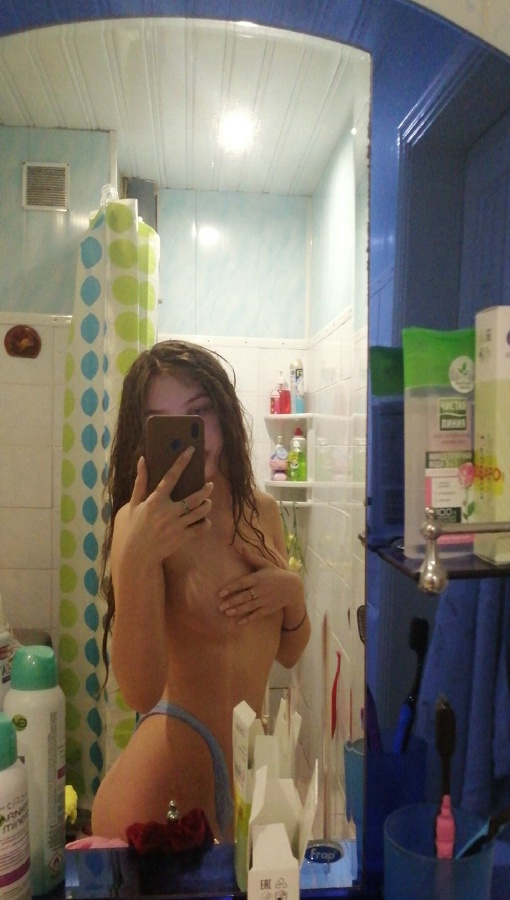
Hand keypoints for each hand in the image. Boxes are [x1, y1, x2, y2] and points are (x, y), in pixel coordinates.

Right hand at [119, 450, 212, 565]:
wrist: (136, 555)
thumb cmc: (133, 527)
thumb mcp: (133, 504)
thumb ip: (140, 482)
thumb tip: (142, 460)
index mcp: (156, 501)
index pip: (171, 476)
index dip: (181, 462)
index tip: (191, 450)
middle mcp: (168, 511)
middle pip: (194, 497)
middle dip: (205, 489)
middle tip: (209, 485)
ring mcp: (177, 525)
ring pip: (200, 512)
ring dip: (207, 505)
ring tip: (207, 501)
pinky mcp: (183, 538)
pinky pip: (201, 528)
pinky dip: (205, 523)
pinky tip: (204, 520)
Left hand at [218, 542, 301, 624]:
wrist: (293, 587)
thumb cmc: (276, 574)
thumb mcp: (265, 564)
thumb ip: (251, 557)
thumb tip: (240, 546)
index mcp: (258, 578)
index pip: (242, 583)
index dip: (231, 588)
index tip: (220, 593)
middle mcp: (260, 590)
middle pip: (244, 596)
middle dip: (232, 602)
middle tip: (220, 607)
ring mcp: (265, 600)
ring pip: (249, 607)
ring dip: (237, 610)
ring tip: (226, 613)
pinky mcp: (268, 609)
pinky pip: (257, 615)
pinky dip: (248, 619)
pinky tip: (238, 623)